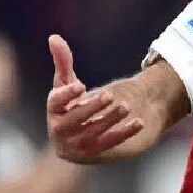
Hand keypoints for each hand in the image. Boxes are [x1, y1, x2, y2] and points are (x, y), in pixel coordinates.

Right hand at [46, 34, 143, 161]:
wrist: (89, 129)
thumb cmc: (76, 102)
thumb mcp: (69, 81)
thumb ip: (62, 61)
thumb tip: (54, 37)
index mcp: (52, 112)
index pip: (54, 104)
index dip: (66, 95)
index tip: (80, 86)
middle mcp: (59, 132)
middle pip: (71, 123)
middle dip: (90, 109)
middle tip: (109, 95)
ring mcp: (75, 147)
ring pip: (91, 135)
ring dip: (108, 121)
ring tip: (125, 105)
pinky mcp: (93, 155)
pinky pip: (109, 145)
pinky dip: (124, 133)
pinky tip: (139, 122)